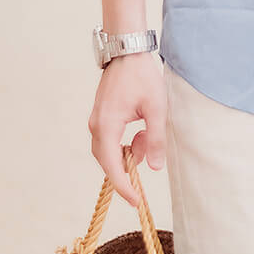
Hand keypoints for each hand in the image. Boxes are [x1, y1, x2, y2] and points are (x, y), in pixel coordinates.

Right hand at [89, 53, 168, 206]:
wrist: (127, 52)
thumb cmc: (142, 77)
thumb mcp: (156, 108)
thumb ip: (155, 138)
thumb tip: (154, 167)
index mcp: (107, 126)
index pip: (111, 165)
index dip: (123, 186)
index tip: (135, 201)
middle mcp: (96, 126)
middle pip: (108, 160)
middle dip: (128, 166)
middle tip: (148, 161)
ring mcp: (96, 122)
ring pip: (110, 150)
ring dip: (130, 151)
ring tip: (148, 134)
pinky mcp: (101, 117)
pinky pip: (110, 140)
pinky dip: (125, 143)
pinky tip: (141, 131)